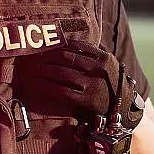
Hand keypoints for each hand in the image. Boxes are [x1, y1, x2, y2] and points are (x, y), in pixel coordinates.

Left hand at [16, 40, 142, 128]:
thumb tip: (64, 42)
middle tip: (31, 57)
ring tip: (31, 69)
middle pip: (66, 58)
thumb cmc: (108, 85)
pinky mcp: (85, 101)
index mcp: (104, 58)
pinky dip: (46, 86)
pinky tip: (37, 84)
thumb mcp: (107, 66)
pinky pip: (60, 91)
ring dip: (43, 70)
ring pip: (61, 73)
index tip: (42, 46)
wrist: (123, 111)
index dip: (56, 45)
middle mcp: (99, 70)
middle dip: (46, 57)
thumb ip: (91, 54)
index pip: (76, 46)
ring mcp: (93, 86)